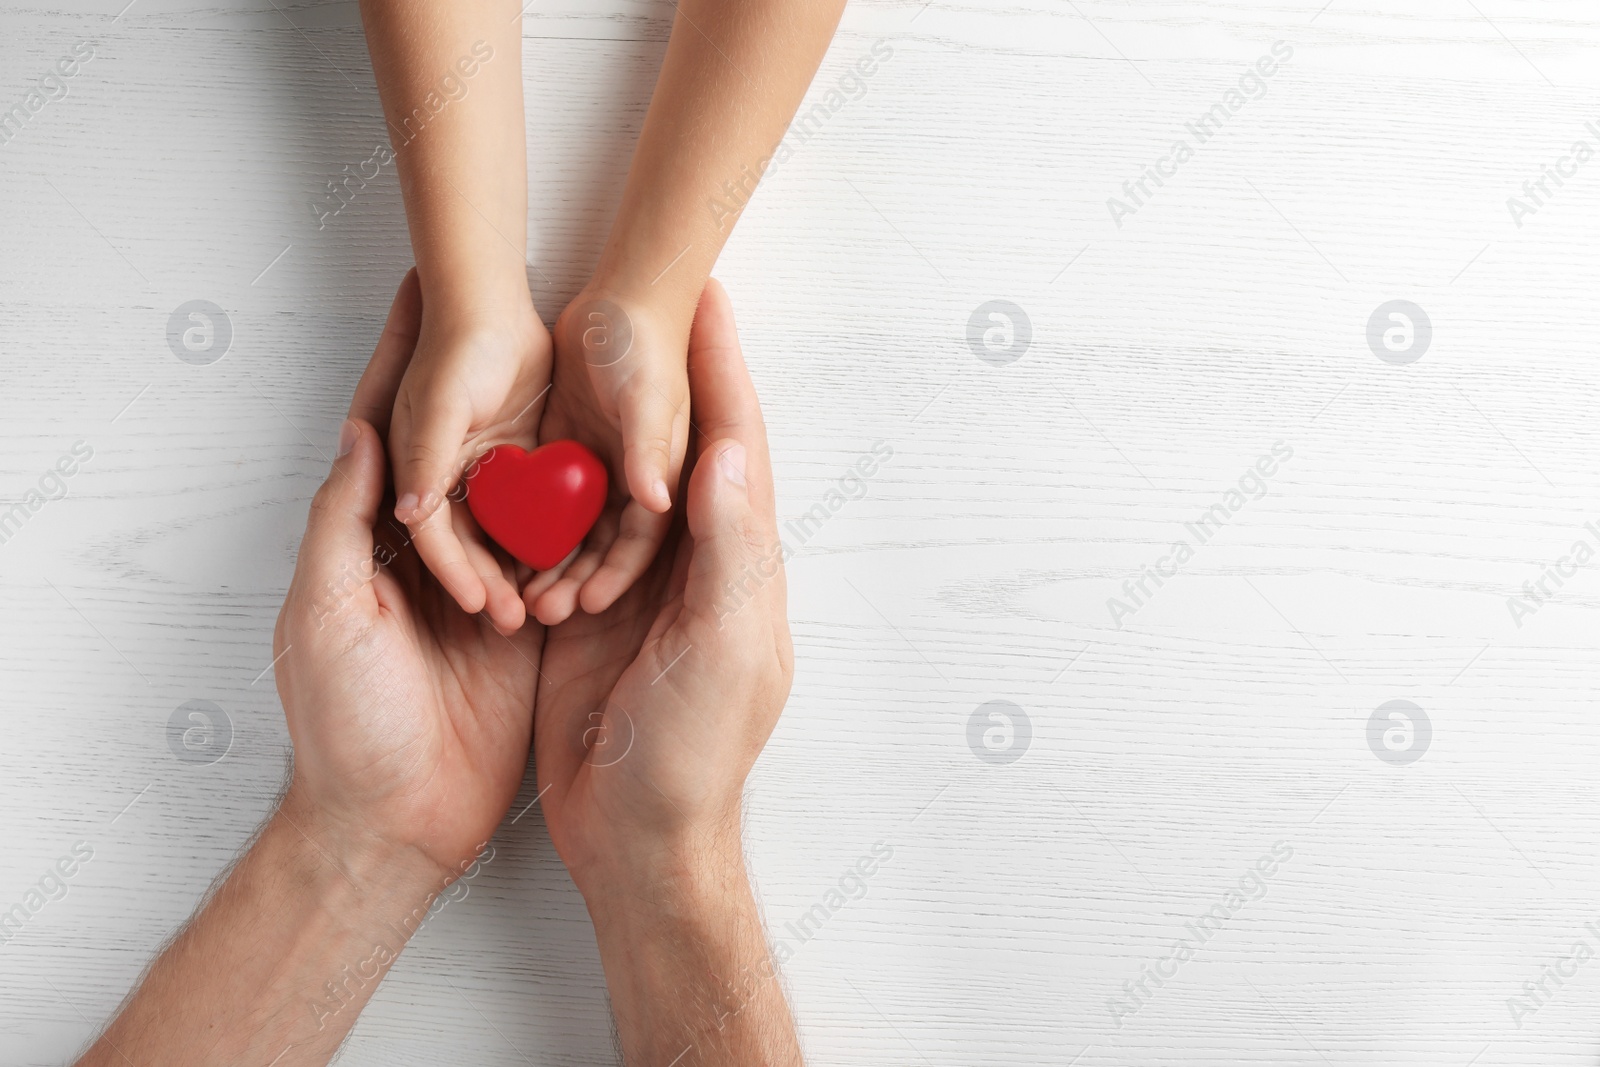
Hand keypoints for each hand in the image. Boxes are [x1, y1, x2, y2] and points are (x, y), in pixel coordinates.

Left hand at [274, 271, 542, 879]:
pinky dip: (593, 515)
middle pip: (473, 445)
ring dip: (559, 434)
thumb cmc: (343, 724)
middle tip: (534, 305)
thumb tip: (359, 431)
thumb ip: (345, 524)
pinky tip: (626, 465)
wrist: (396, 827)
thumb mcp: (327, 614)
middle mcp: (439, 548)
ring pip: (531, 492)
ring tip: (595, 364)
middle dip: (498, 374)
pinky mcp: (535, 622)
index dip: (405, 355)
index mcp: (378, 536)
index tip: (427, 285)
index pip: (392, 427)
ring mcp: (493, 582)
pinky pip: (567, 555)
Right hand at [388, 277, 551, 634]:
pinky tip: (570, 563)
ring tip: (547, 604)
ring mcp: (487, 471)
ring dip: (522, 567)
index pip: (437, 538)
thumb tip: (410, 513)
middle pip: (472, 545)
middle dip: (493, 582)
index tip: (483, 605)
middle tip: (517, 619)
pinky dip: (548, 535)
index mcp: (418, 469)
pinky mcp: (521, 459)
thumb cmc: (457, 344)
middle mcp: (448, 477)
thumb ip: (424, 457)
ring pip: (505, 533)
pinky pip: (536, 508)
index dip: (459, 573)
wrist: (490, 294)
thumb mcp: (439, 404)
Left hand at [522, 285, 691, 624]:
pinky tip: (502, 548)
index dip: (614, 575)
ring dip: (551, 560)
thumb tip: (655, 499)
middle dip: (577, 579)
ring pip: (573, 530)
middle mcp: (634, 479)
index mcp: (662, 474)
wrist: (624, 297)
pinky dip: (530, 526)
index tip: (585, 603)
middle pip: (605, 545)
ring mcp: (601, 467)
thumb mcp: (650, 398)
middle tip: (541, 609)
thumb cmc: (646, 343)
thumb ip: (649, 448)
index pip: (639, 540)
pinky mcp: (571, 451)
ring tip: (519, 593)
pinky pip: (548, 501)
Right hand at [535, 279, 789, 892]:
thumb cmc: (691, 749)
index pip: (734, 446)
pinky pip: (576, 532)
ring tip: (583, 345)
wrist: (637, 836)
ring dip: (611, 415)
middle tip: (643, 299)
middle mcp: (694, 564)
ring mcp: (641, 587)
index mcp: (738, 563)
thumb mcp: (720, 646)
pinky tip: (537, 438)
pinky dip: (560, 484)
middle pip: (684, 447)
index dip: (722, 371)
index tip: (705, 297)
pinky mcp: (590, 611)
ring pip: (626, 481)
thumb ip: (727, 549)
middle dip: (671, 374)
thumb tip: (727, 448)